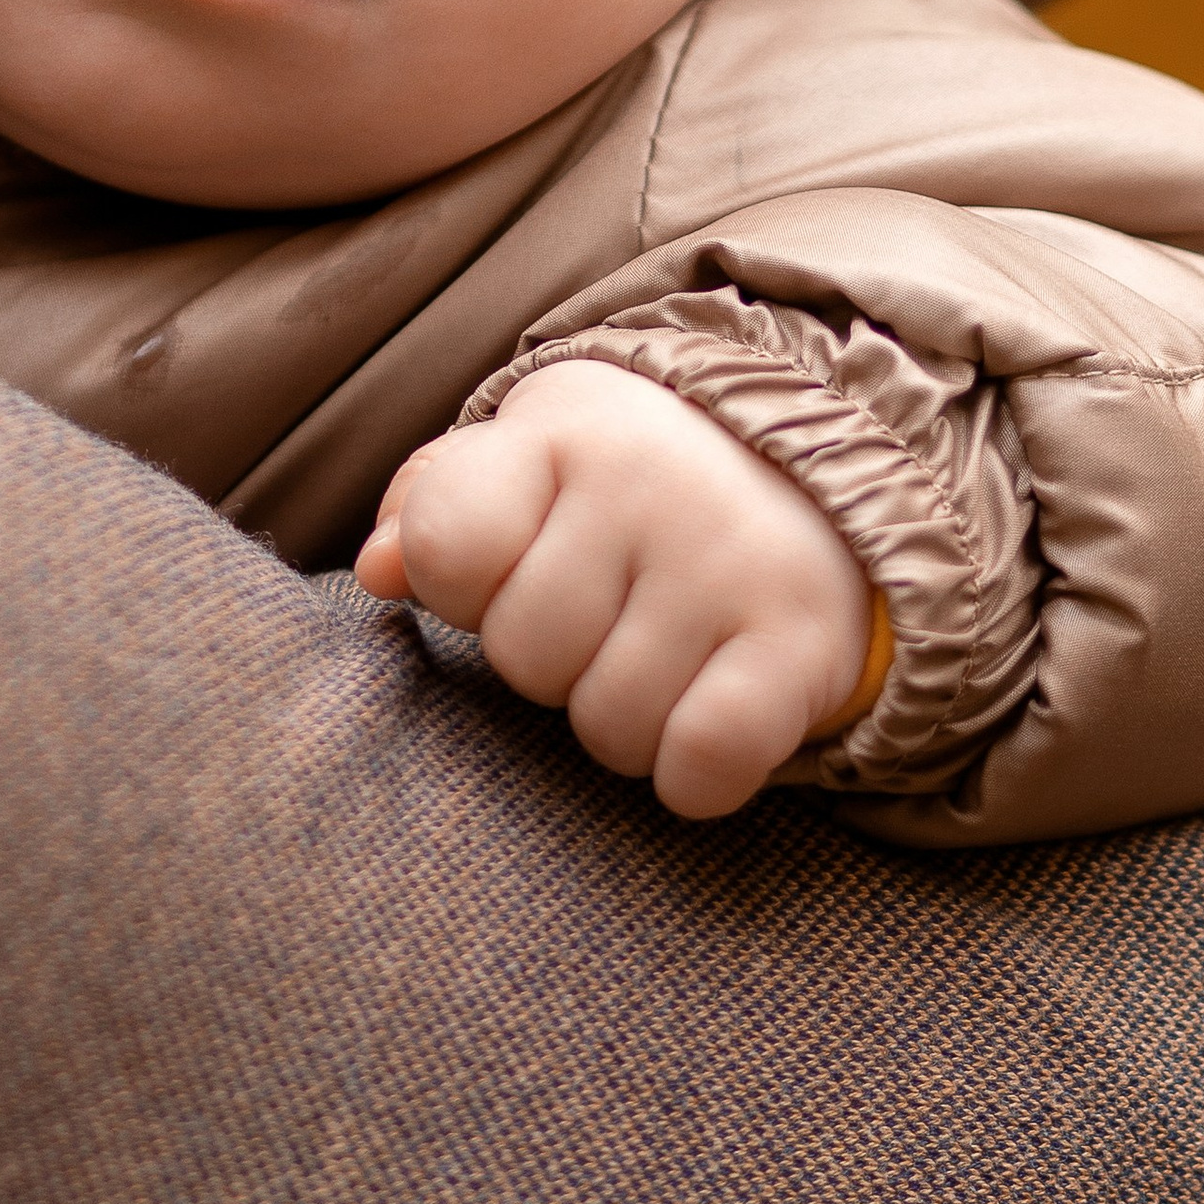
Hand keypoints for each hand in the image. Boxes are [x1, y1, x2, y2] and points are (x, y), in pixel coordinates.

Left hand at [354, 360, 875, 818]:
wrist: (830, 476)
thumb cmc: (635, 489)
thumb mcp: (533, 461)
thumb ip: (436, 509)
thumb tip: (374, 572)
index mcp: (563, 431)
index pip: (447, 545)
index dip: (465, 588)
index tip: (516, 567)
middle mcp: (648, 484)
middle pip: (524, 659)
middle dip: (553, 663)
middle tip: (608, 618)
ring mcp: (730, 562)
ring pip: (609, 728)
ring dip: (625, 722)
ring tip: (662, 657)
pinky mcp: (802, 643)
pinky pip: (701, 763)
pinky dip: (694, 773)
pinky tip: (708, 715)